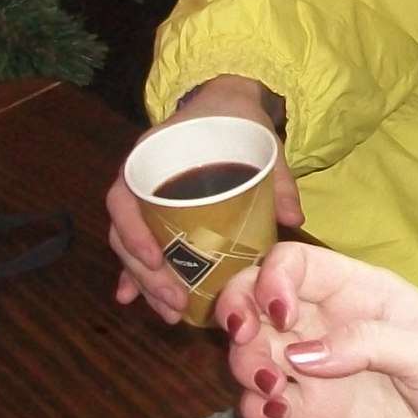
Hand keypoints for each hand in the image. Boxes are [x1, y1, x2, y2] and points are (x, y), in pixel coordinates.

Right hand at [109, 75, 302, 322]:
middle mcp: (140, 180)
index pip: (123, 195)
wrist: (228, 104)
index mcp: (153, 157)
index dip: (132, 231)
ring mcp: (144, 200)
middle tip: (174, 302)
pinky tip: (133, 302)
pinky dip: (137, 275)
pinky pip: (139, 247)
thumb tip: (294, 218)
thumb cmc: (237, 122)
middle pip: (125, 232)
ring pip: (130, 247)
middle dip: (146, 274)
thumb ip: (278, 178)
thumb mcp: (261, 143)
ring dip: (146, 283)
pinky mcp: (154, 216)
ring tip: (170, 313)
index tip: (154, 260)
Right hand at [217, 241, 417, 417]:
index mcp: (361, 292)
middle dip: (236, 314)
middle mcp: (329, 325)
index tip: (279, 316)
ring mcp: (317, 373)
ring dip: (244, 365)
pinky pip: (261, 405)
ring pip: (252, 352)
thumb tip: (300, 355)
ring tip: (274, 393)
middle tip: (247, 344)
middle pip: (256, 300)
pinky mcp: (313, 417)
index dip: (272, 279)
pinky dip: (251, 407)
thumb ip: (368, 343)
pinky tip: (275, 417)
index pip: (295, 263)